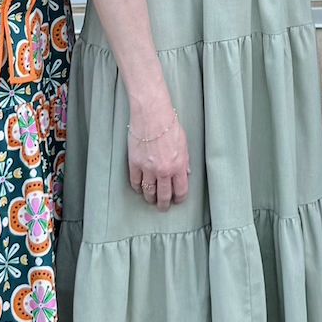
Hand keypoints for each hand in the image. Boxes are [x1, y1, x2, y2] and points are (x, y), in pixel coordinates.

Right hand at [128, 90, 190, 209]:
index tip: (177, 200)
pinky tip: (139, 189)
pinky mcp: (135, 163)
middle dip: (164, 204)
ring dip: (150, 198)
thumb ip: (185, 161)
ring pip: (148, 192)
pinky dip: (137, 188)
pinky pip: (135, 182)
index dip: (179, 198)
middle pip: (164, 195)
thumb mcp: (184, 143)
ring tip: (151, 200)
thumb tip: (186, 173)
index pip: (180, 190)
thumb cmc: (169, 125)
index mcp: (178, 165)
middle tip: (163, 207)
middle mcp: (163, 170)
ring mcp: (148, 168)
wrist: (152, 114)